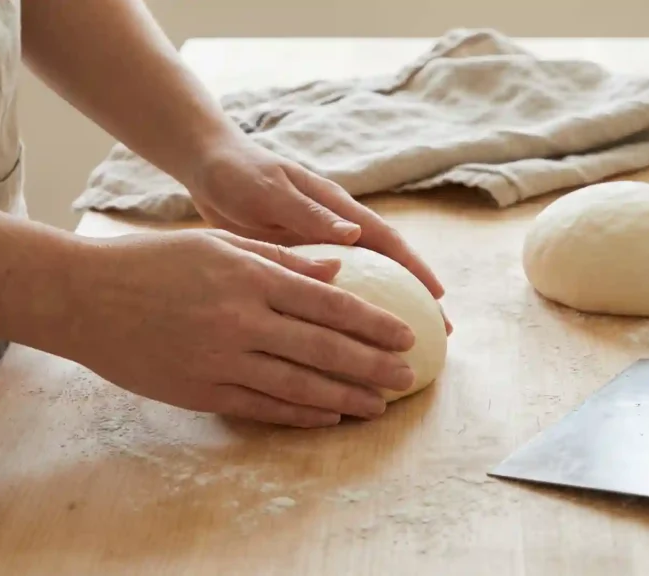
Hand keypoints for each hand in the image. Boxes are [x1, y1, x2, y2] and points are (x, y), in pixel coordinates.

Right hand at [67, 230, 417, 426]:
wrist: (83, 297)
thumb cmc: (152, 260)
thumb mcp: (217, 242)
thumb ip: (281, 257)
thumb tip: (339, 267)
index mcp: (250, 276)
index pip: (328, 304)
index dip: (372, 323)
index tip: (406, 335)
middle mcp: (241, 318)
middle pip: (323, 348)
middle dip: (373, 365)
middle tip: (408, 375)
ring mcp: (220, 358)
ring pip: (299, 384)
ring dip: (346, 397)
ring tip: (379, 404)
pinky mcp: (201, 389)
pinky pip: (262, 406)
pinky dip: (300, 414)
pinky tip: (329, 416)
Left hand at [184, 135, 451, 332]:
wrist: (208, 167)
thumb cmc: (239, 174)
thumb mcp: (271, 191)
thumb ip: (309, 213)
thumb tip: (355, 235)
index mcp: (335, 207)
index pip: (386, 240)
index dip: (414, 268)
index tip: (438, 297)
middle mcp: (335, 227)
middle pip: (386, 265)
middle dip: (414, 296)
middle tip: (440, 332)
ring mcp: (319, 245)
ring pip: (363, 281)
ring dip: (385, 309)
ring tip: (407, 345)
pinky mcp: (299, 259)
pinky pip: (331, 290)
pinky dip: (347, 313)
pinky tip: (351, 342)